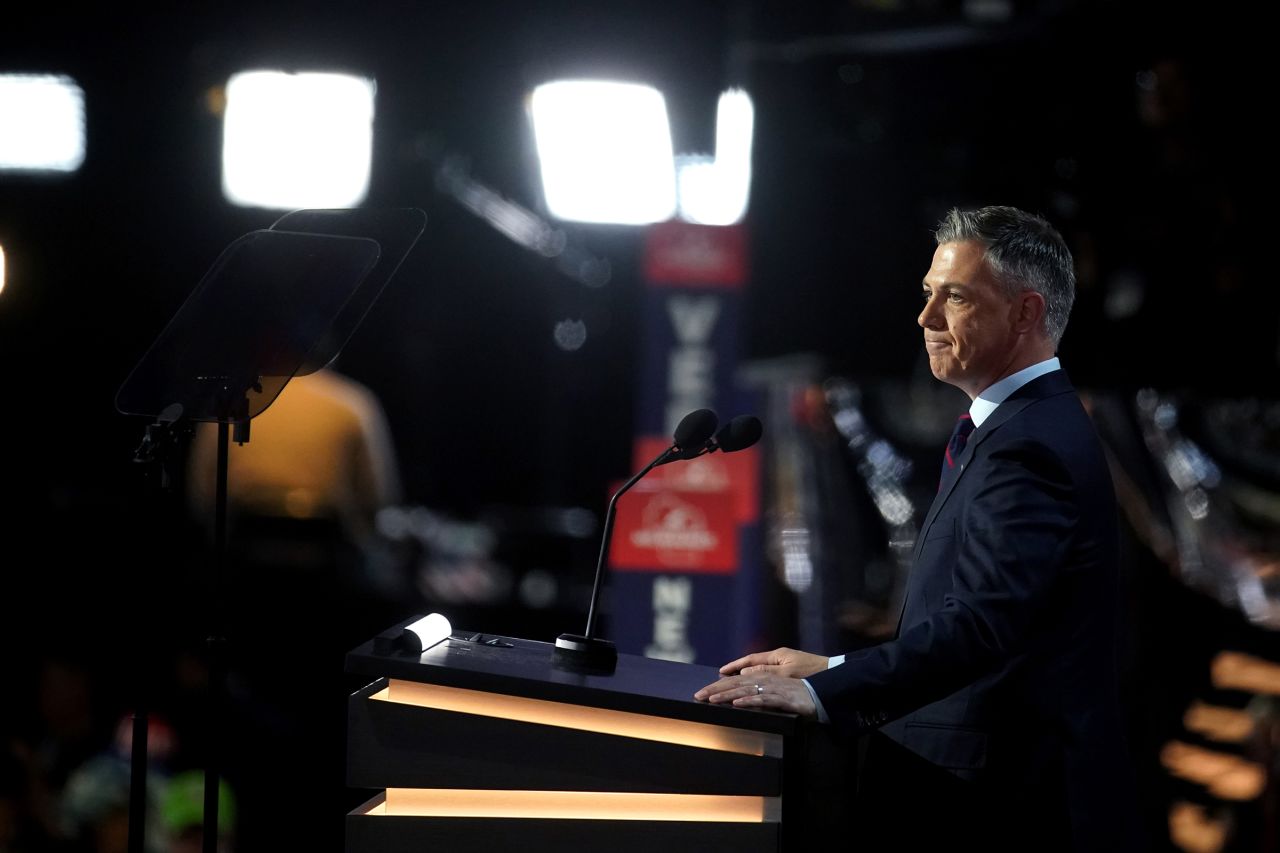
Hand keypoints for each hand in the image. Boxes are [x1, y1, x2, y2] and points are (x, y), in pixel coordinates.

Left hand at [693, 671, 816, 716]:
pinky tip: (738, 704)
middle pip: (736, 684)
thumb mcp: (773, 694)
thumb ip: (757, 693)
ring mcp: (774, 689)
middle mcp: (765, 681)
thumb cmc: (796, 696)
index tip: (701, 693)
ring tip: (712, 700)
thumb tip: (738, 697)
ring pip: (746, 690)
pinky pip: (764, 700)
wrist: (820, 696)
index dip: (717, 686)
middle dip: (716, 689)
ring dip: (728, 695)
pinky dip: (750, 701)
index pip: (734, 682)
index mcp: (761, 679)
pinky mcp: (783, 699)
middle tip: (698, 696)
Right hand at [717, 647, 828, 678]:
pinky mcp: (789, 672)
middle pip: (751, 665)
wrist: (833, 673)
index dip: (734, 666)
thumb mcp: (787, 673)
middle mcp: (778, 658)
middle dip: (734, 673)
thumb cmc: (813, 671)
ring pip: (757, 671)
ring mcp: (783, 665)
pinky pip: (766, 677)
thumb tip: (743, 673)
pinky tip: (750, 687)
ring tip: (728, 684)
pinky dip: (755, 681)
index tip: (720, 672)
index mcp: (777, 656)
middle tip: (719, 680)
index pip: (750, 660)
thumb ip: (765, 672)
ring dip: (743, 677)